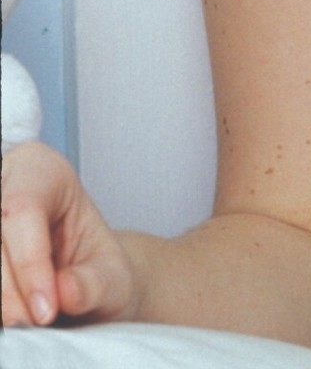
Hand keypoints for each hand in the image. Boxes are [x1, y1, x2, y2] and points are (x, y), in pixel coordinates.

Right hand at [2, 141, 141, 328]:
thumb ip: (94, 283)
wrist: (84, 290)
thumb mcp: (113, 277)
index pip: (23, 208)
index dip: (29, 263)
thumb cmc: (98, 273)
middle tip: (35, 325)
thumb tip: (64, 291)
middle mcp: (2, 185)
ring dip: (0, 300)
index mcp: (42, 171)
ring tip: (27, 326)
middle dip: (9, 291)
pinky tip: (11, 324)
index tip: (46, 311)